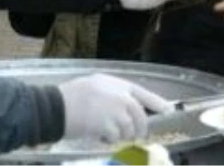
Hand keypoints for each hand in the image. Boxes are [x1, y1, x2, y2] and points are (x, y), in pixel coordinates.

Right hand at [58, 74, 172, 142]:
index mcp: (116, 84)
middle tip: (136, 136)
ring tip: (109, 133)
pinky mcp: (108, 125)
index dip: (157, 102)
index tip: (167, 110)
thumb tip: (129, 111)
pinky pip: (117, 137)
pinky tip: (100, 135)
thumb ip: (114, 95)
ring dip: (122, 135)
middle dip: (139, 128)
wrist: (56, 107)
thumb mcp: (96, 86)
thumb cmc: (72, 97)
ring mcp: (115, 110)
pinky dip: (111, 139)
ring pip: (129, 129)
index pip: (143, 93)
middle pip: (140, 116)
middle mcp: (119, 95)